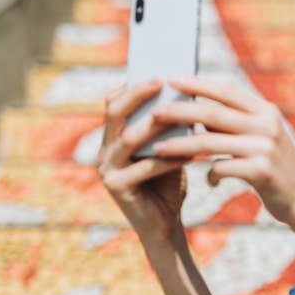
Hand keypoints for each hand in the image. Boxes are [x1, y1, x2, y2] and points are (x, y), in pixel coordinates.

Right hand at [97, 79, 191, 241]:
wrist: (165, 226)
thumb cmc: (168, 185)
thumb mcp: (169, 150)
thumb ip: (169, 128)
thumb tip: (188, 93)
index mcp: (112, 138)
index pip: (114, 102)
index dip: (132, 84)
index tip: (157, 68)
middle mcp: (103, 151)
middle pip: (115, 112)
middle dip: (138, 93)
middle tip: (161, 80)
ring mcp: (106, 170)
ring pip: (128, 138)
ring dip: (156, 124)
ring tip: (181, 113)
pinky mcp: (117, 188)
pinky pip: (144, 167)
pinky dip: (169, 159)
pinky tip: (191, 152)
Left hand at [149, 76, 294, 226]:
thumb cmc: (276, 170)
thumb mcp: (261, 139)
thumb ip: (236, 124)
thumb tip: (196, 112)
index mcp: (265, 111)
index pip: (225, 91)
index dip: (197, 85)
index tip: (171, 80)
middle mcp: (266, 125)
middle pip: (213, 114)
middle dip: (179, 112)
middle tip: (153, 113)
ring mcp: (264, 147)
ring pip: (210, 142)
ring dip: (181, 145)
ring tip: (158, 148)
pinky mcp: (261, 171)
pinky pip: (222, 168)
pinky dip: (210, 175)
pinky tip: (208, 182)